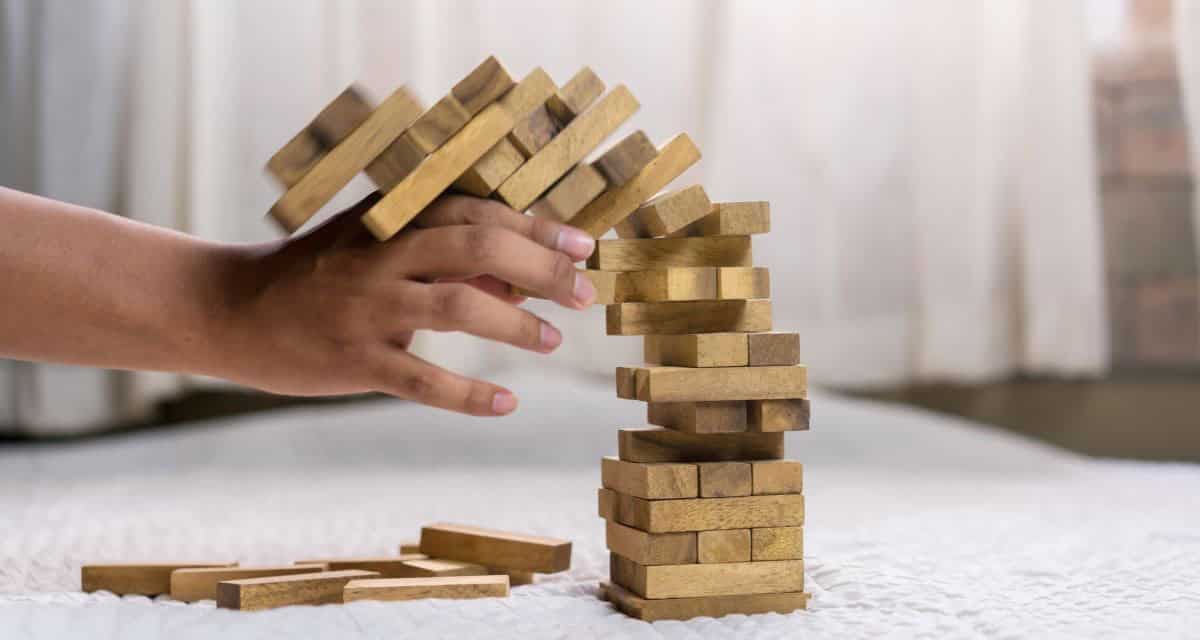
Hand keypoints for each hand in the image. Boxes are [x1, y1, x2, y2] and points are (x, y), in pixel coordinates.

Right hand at [219, 193, 596, 415]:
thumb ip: (444, 260)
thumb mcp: (376, 249)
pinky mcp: (352, 360)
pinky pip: (422, 380)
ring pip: (459, 306)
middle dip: (542, 268)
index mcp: (390, 220)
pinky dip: (469, 396)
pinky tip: (506, 404)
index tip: (583, 243)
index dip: (536, 226)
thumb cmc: (315, 276)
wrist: (228, 308)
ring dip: (517, 324)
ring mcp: (366, 307)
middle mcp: (382, 256)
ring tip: (552, 340)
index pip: (478, 211)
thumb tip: (519, 284)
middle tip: (584, 292)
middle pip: (479, 247)